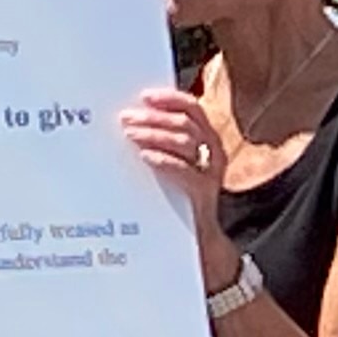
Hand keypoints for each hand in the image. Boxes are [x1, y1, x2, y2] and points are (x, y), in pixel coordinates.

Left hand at [117, 87, 233, 282]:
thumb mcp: (169, 166)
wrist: (194, 239)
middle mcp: (212, 153)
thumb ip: (157, 144)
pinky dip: (165, 160)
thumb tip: (127, 122)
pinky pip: (185, 170)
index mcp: (205, 140)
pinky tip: (146, 157)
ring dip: (155, 134)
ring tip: (130, 135)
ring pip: (186, 141)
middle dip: (154, 117)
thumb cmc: (174, 197)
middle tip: (125, 118)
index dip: (169, 99)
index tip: (144, 97)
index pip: (192, 109)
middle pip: (185, 123)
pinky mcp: (203, 193)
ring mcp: (210, 173)